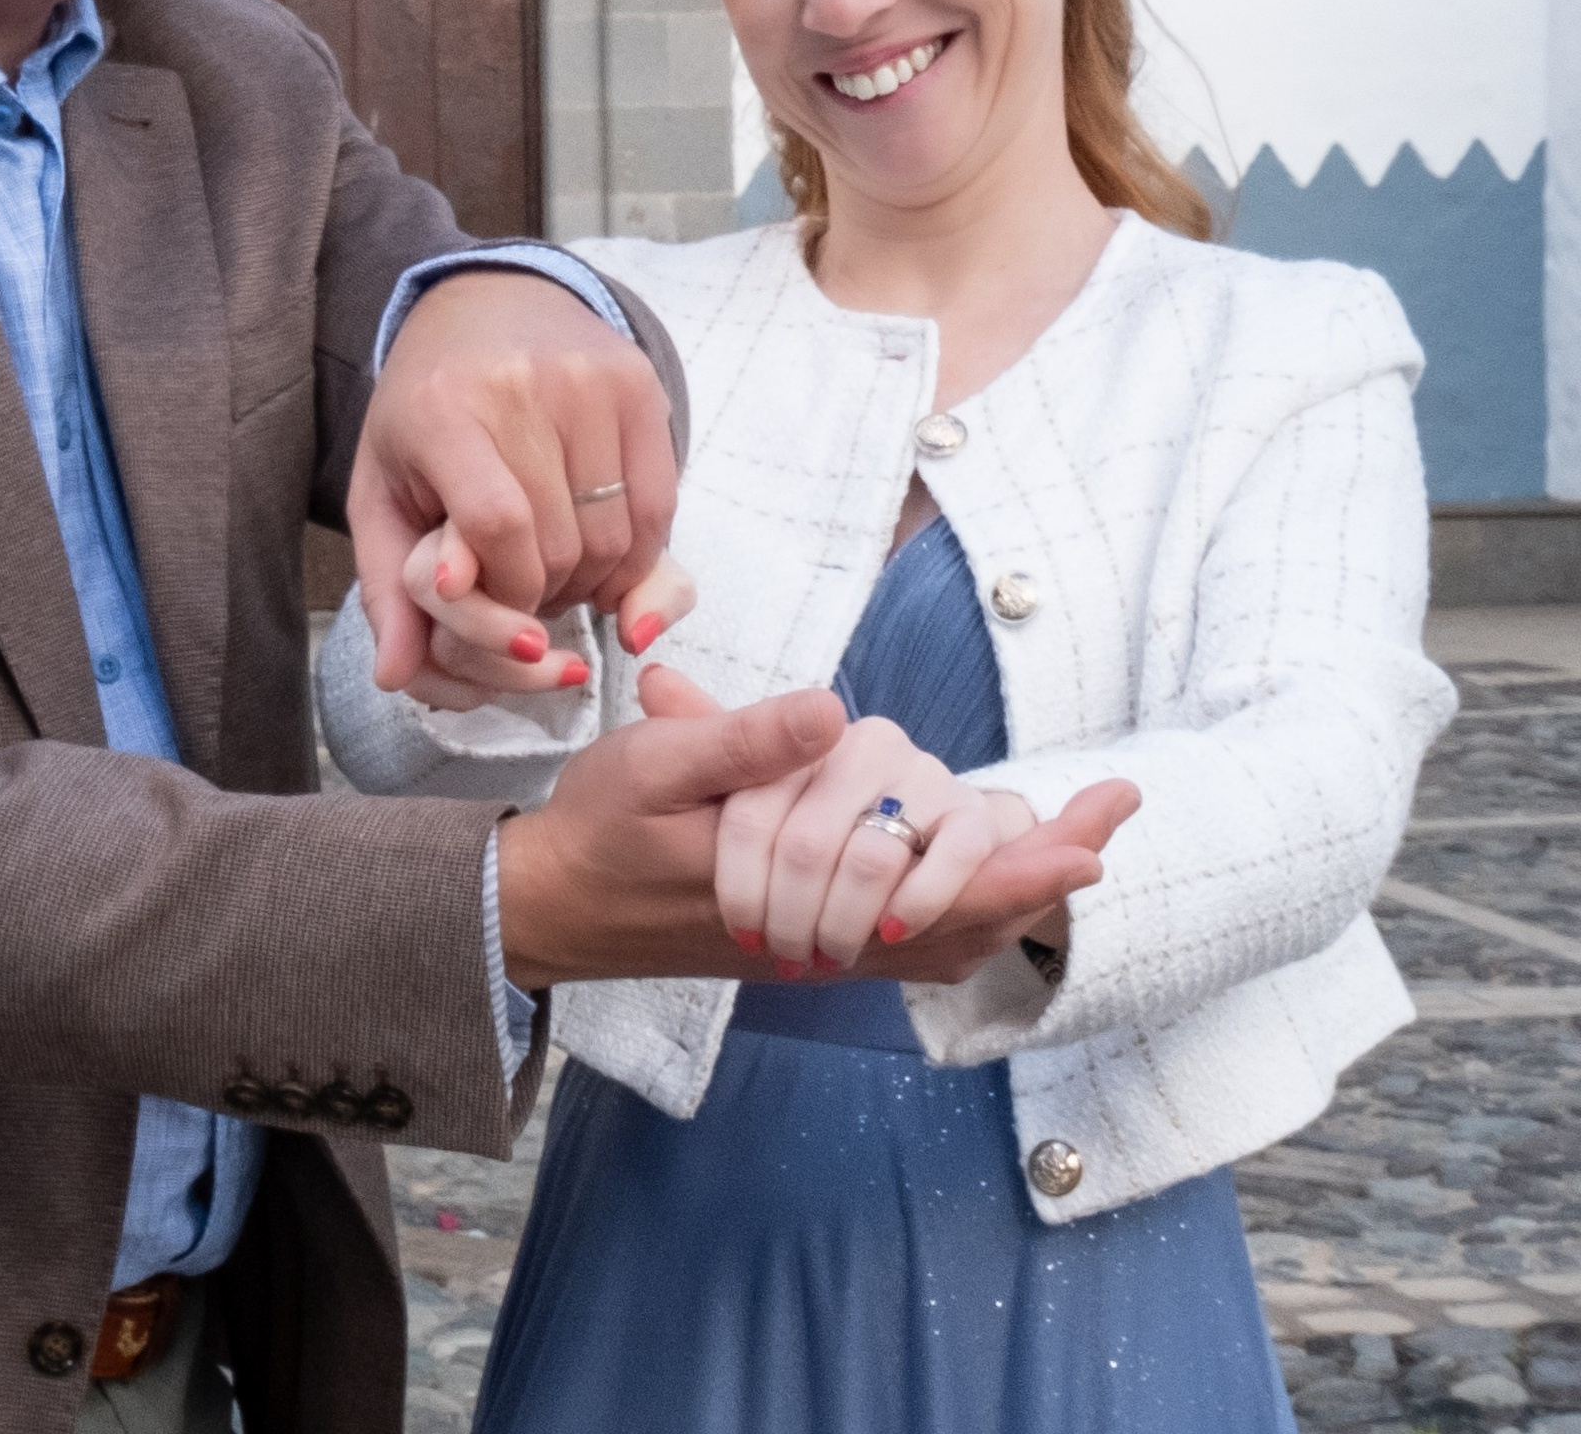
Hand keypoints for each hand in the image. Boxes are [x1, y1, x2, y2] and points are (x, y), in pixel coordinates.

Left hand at [351, 270, 675, 697]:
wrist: (486, 303)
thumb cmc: (424, 410)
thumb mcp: (380, 491)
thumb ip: (386, 589)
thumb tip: (394, 679)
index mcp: (444, 411)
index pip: (497, 526)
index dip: (502, 591)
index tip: (493, 601)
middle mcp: (523, 386)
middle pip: (561, 544)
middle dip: (541, 594)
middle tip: (520, 589)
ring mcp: (591, 381)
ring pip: (615, 536)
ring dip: (590, 579)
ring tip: (554, 565)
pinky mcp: (641, 385)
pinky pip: (657, 506)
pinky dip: (636, 553)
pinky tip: (600, 550)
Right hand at [493, 683, 846, 988]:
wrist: (550, 903)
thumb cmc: (599, 825)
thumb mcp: (659, 761)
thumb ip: (748, 739)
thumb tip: (834, 710)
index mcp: (777, 869)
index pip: (853, 792)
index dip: (813, 747)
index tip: (744, 745)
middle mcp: (800, 921)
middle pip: (856, 831)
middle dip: (811, 783)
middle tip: (726, 776)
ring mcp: (792, 946)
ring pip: (844, 864)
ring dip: (809, 818)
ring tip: (733, 801)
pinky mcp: (776, 952)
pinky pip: (824, 895)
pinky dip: (803, 855)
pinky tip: (758, 833)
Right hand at [639, 666, 1138, 986]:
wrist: (550, 909)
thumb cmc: (597, 830)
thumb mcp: (652, 765)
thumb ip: (743, 741)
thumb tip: (831, 713)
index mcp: (794, 887)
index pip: (933, 890)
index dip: (1017, 862)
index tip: (1091, 835)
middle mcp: (822, 937)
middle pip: (962, 921)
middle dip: (1043, 868)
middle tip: (1113, 812)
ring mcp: (818, 949)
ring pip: (944, 939)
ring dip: (1013, 890)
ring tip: (1074, 839)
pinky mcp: (808, 946)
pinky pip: (910, 945)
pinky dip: (965, 914)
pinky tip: (988, 888)